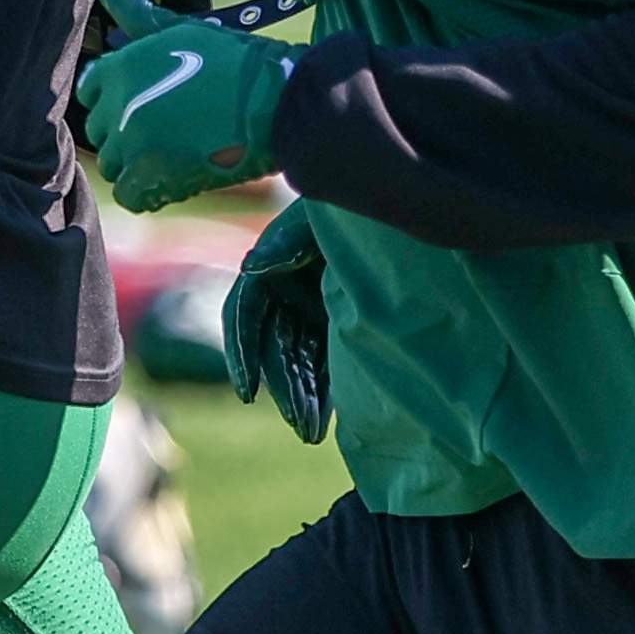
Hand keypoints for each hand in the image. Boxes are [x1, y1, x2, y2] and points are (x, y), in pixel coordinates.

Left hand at [76, 0, 293, 211]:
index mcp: (121, 66)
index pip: (90, 91)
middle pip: (101, 130)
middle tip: (167, 131)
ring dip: (136, 165)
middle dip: (126, 133)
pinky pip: (130, 194)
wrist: (278, 102)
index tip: (145, 104)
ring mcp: (132, 141)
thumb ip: (139, 18)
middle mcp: (119, 103)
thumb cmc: (236, 63)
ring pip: (113, 164)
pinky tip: (173, 178)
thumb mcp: (184, 31)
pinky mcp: (151, 175)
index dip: (115, 99)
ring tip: (173, 154)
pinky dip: (148, 192)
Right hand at [222, 203, 329, 442]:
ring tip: (312, 434)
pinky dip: (323, 387)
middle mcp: (283, 292)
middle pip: (273, 349)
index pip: (243, 318)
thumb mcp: (316, 220)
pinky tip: (327, 418)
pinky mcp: (333, 322)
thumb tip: (249, 268)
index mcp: (269, 269)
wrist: (392, 199)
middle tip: (300, 425)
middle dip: (284, 389)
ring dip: (302, 397)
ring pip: (296, 361)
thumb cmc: (350, 209)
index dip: (242, 356)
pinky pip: (322, 361)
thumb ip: (286, 243)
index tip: (247, 394)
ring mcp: (309, 309)